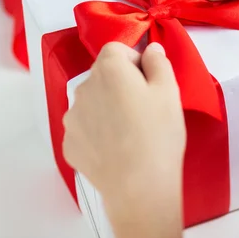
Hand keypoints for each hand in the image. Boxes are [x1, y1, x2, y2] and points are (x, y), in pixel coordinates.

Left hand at [63, 42, 184, 237]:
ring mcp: (72, 118)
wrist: (139, 188)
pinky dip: (97, 132)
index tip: (148, 81)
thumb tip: (150, 49)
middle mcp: (83, 88)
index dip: (134, 61)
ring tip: (129, 130)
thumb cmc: (157, 135)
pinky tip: (116, 147)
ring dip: (107, 106)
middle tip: (143, 107)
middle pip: (102, 75)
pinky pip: (85, 127)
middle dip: (120, 84)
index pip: (116, 49)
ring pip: (92, 101)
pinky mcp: (69, 143)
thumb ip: (158, 62)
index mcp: (109, 69)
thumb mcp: (169, 91)